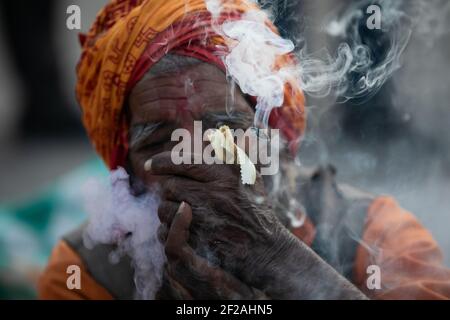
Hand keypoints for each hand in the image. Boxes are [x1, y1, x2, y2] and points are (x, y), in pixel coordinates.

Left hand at [146, 151, 286, 288]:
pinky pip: (169, 228)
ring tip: (178, 208)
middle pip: (171, 184)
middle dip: (168, 187)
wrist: (266, 250)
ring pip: (166, 207)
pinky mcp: (199, 238)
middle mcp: (214, 194)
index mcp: (226, 175)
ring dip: (167, 207)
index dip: (162, 162)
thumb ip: (234, 152)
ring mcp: (205, 217)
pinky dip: (169, 225)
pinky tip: (180, 224)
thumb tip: (213, 132)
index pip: (183, 162)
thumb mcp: (251, 177)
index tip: (151, 165)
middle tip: (171, 190)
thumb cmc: (257, 210)